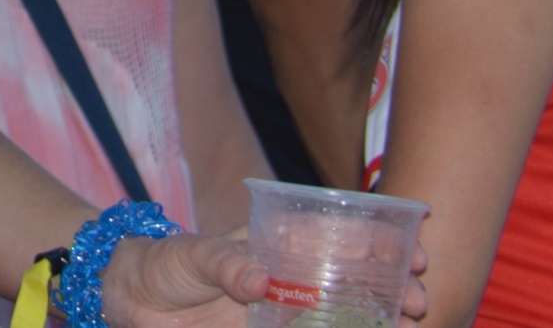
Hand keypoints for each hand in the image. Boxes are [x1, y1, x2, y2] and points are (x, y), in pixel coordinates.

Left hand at [99, 231, 427, 325]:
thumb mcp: (194, 254)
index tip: (411, 249)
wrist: (134, 300)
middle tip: (418, 300)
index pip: (336, 235)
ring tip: (407, 324)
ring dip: (376, 319)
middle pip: (351, 279)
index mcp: (275, 243)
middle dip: (390, 286)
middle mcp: (288, 277)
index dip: (378, 239)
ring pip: (342, 315)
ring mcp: (283, 312)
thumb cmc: (167, 263)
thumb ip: (226, 264)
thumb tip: (259, 282)